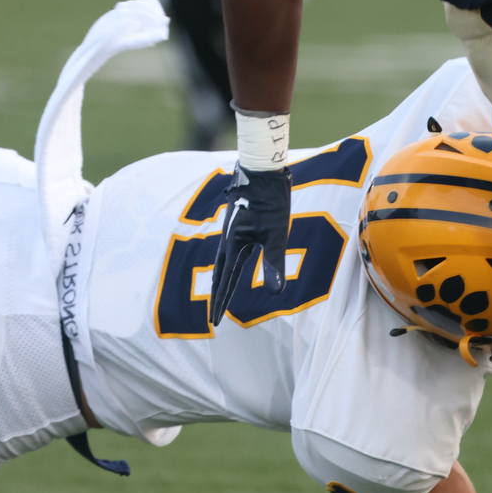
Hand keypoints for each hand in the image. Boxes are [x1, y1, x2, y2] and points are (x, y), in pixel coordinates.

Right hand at [211, 166, 290, 325]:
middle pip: (220, 275)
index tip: (216, 322)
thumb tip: (274, 294)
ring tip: (222, 294)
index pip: (225, 282)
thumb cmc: (271, 201)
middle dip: (218, 297)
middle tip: (214, 317)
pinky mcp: (238, 224)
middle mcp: (228, 240)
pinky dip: (229, 264)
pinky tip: (236, 260)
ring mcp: (231, 231)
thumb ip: (274, 263)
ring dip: (222, 281)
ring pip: (223, 262)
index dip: (221, 303)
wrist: (262, 169)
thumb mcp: (277, 235)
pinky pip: (230, 250)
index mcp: (233, 246)